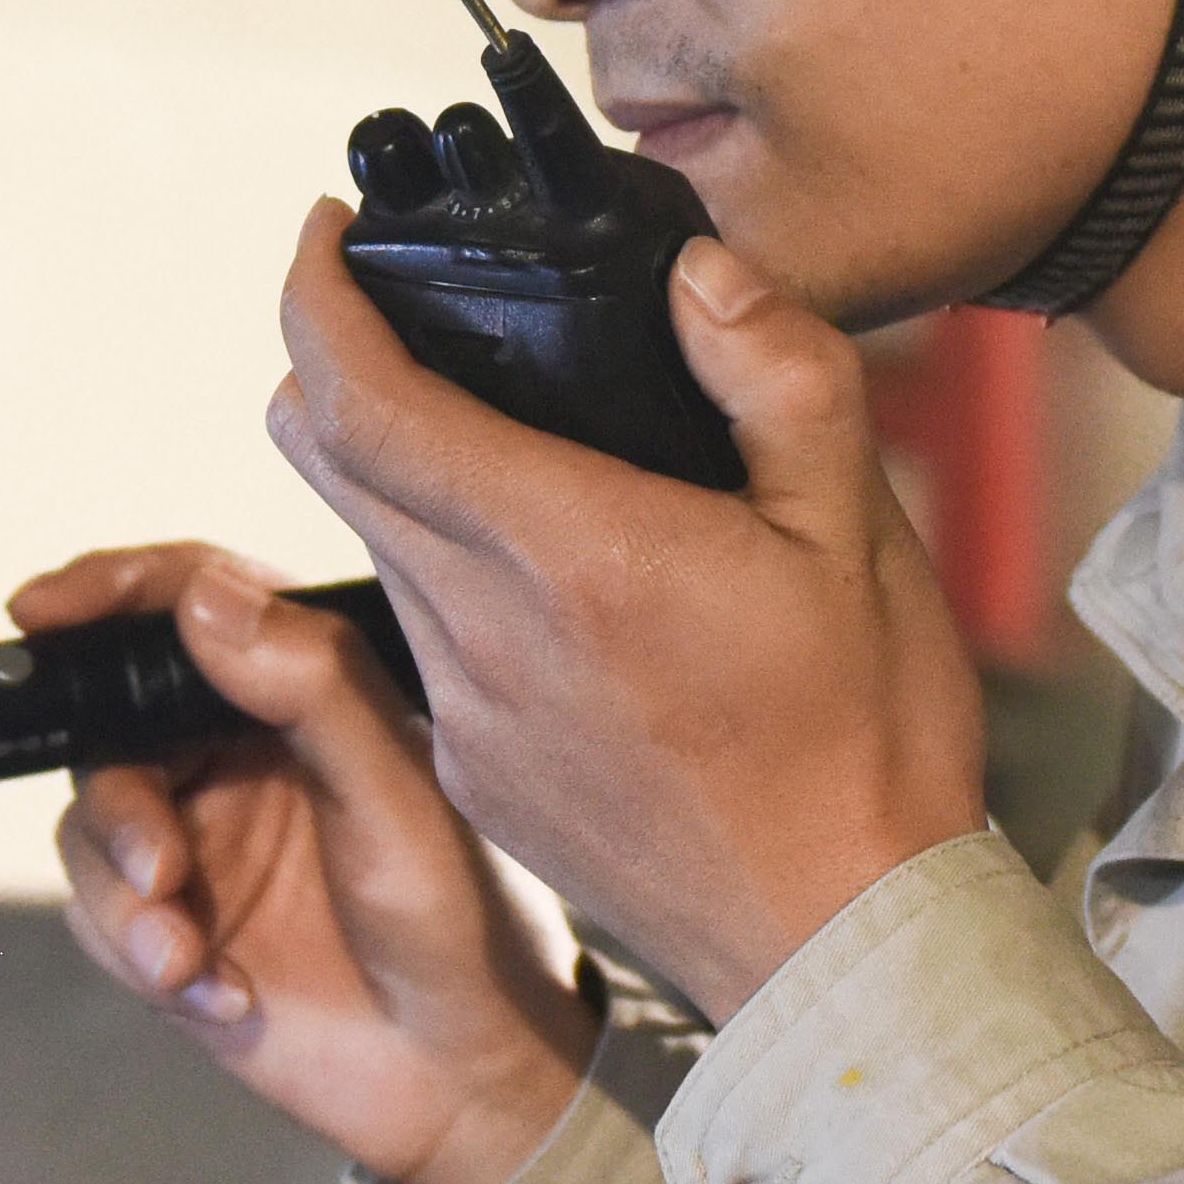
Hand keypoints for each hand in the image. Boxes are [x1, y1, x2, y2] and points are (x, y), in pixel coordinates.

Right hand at [14, 539, 595, 1183]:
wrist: (459, 1076)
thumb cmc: (463, 920)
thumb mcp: (398, 794)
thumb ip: (311, 686)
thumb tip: (205, 598)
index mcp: (300, 689)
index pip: (189, 603)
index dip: (108, 591)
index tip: (43, 611)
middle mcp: (236, 753)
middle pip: (110, 729)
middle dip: (118, 806)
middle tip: (161, 871)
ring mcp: (198, 840)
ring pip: (91, 831)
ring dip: (124, 899)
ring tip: (186, 959)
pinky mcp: (171, 924)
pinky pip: (101, 921)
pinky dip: (147, 961)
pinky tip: (226, 996)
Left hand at [265, 206, 988, 1021]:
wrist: (843, 949)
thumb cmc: (868, 742)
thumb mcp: (861, 534)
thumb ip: (779, 375)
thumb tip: (695, 270)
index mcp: (568, 553)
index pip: (364, 403)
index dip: (315, 299)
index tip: (324, 234)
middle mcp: (484, 633)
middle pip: (328, 459)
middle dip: (334, 362)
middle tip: (397, 304)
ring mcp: (465, 715)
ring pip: (369, 546)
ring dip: (388, 470)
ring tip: (486, 425)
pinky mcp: (472, 776)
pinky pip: (417, 639)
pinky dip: (441, 572)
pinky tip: (538, 570)